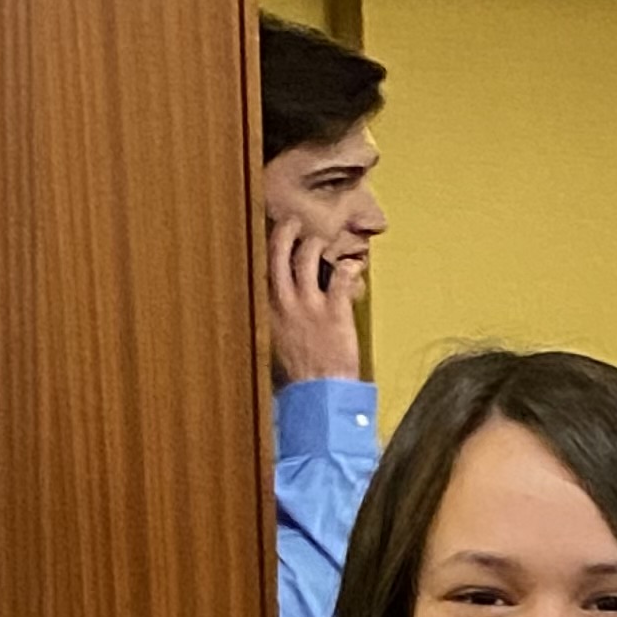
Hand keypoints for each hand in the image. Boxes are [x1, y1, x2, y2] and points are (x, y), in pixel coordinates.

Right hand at [267, 217, 365, 383]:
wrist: (319, 395)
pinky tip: (355, 266)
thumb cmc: (299, 378)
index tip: (272, 235)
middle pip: (279, 252)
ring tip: (325, 241)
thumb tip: (278, 311)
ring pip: (307, 256)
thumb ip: (277, 322)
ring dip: (317, 243)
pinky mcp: (334, 310)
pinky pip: (340, 276)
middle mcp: (284, 302)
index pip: (261, 268)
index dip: (267, 248)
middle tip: (294, 221)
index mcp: (267, 310)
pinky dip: (349, 267)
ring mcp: (309, 304)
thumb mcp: (276, 347)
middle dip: (286, 230)